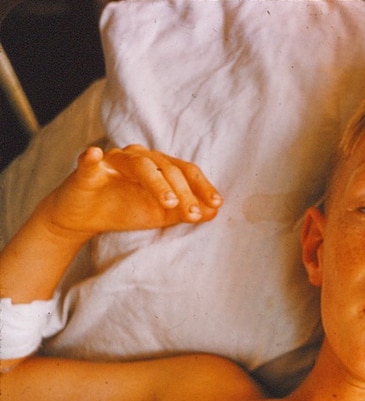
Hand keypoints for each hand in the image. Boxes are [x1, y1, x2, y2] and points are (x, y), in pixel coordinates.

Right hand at [41, 145, 221, 237]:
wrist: (85, 218)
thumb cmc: (125, 209)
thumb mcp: (160, 215)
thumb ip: (185, 211)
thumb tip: (214, 211)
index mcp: (159, 166)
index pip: (185, 171)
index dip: (202, 186)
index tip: (217, 204)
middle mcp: (139, 158)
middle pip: (166, 169)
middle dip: (183, 192)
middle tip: (192, 213)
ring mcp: (114, 161)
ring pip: (139, 165)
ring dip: (156, 183)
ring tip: (168, 202)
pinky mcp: (87, 171)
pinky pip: (90, 161)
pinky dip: (91, 158)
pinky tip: (94, 155)